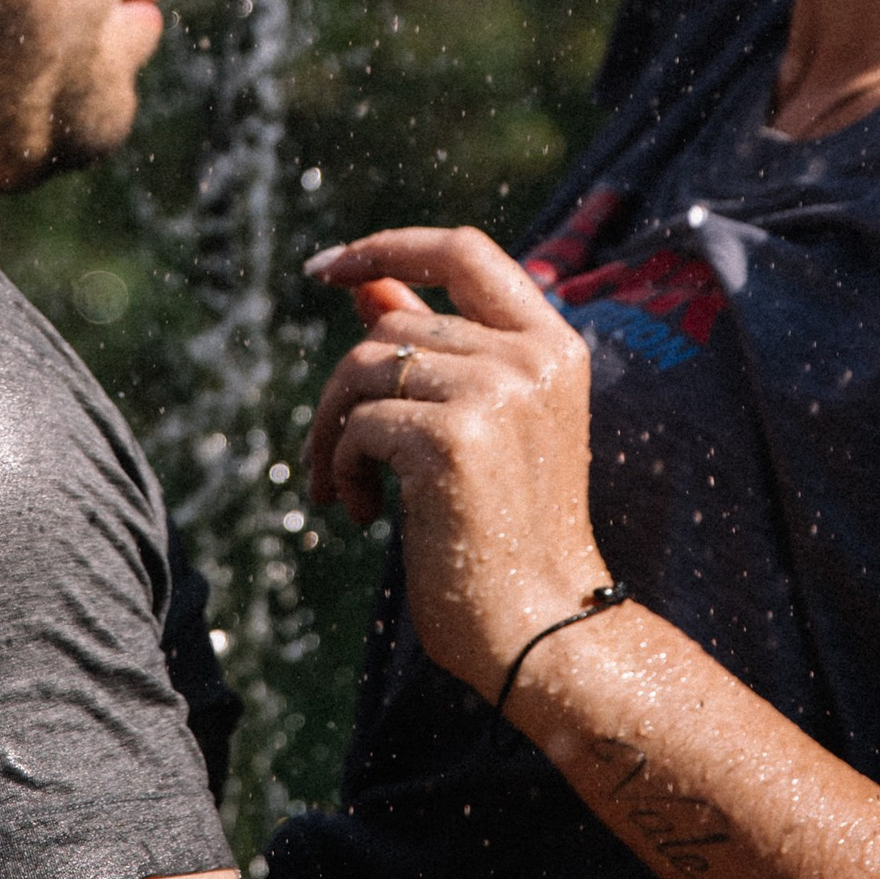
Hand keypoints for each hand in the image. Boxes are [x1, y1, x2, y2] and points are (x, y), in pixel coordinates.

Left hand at [303, 227, 606, 703]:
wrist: (540, 631)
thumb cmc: (505, 537)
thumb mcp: (476, 428)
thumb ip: (430, 350)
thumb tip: (366, 287)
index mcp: (553, 346)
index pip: (464, 250)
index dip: (389, 247)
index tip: (326, 269)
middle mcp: (532, 358)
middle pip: (395, 324)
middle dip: (344, 389)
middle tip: (331, 458)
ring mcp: (497, 394)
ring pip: (364, 368)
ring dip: (332, 432)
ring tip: (340, 489)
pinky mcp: (454, 439)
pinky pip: (359, 424)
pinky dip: (340, 468)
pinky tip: (360, 514)